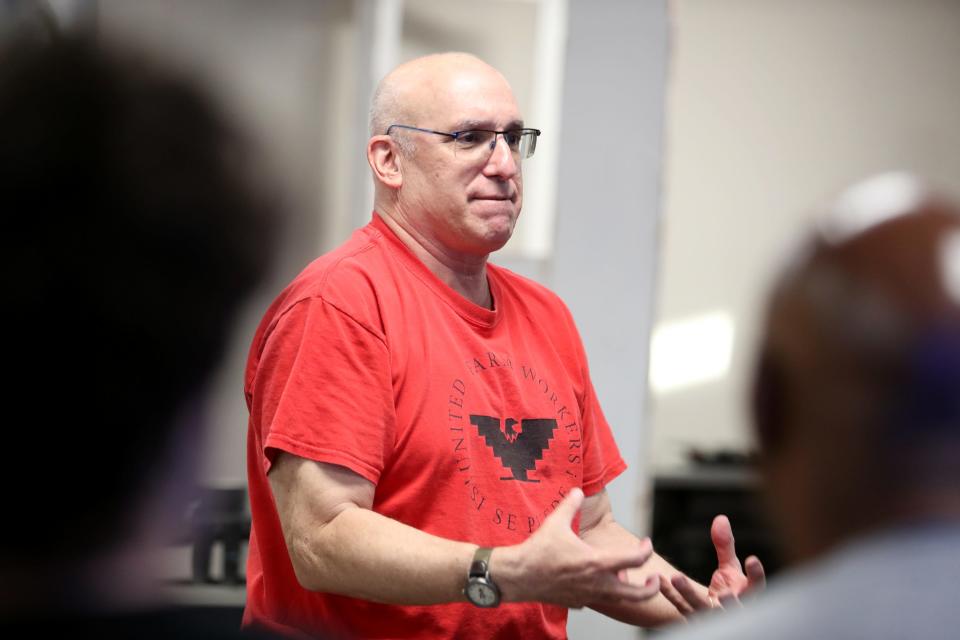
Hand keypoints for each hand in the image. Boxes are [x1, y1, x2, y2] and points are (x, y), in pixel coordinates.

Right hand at [492, 488, 660, 608]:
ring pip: (620, 600)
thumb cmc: (538, 550)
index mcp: (597, 562)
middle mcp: (597, 583)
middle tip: (656, 578)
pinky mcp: (578, 603)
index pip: (635, 559)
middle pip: (638, 594)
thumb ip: (571, 504)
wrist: (519, 576)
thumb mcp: (556, 521)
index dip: (645, 550)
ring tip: (629, 579)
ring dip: (630, 591)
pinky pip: (599, 600)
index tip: (646, 543)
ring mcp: (588, 596)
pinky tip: (598, 582)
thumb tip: (578, 491)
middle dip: (652, 587)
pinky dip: (605, 593)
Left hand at [659, 514, 765, 614]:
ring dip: (689, 594)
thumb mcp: (730, 570)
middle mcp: (732, 610)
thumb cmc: (728, 592)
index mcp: (745, 595)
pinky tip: (661, 580)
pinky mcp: (694, 622)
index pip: (756, 587)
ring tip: (677, 577)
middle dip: (729, 602)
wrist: (716, 618)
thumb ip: (726, 547)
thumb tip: (720, 518)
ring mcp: (713, 619)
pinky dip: (670, 594)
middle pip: (731, 607)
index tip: (752, 559)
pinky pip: (680, 607)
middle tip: (724, 594)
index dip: (756, 575)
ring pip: (702, 608)